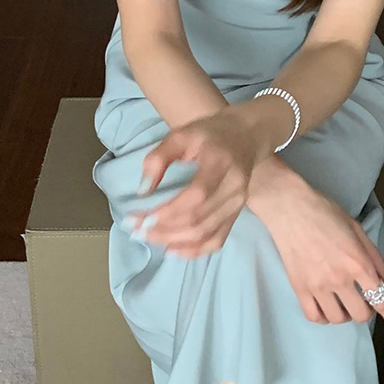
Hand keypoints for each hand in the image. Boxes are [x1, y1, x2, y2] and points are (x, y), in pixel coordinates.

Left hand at [130, 109, 256, 256]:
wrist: (246, 136)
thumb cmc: (209, 133)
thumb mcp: (180, 135)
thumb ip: (158, 159)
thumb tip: (143, 192)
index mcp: (220, 163)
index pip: (196, 196)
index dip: (167, 212)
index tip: (140, 217)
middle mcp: (233, 187)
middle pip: (199, 219)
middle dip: (163, 229)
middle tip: (137, 229)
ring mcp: (238, 204)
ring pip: (205, 233)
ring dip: (174, 241)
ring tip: (149, 238)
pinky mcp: (237, 214)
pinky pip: (217, 240)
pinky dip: (194, 250)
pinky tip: (173, 250)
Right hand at [247, 161, 383, 327]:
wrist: (290, 208)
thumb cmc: (325, 213)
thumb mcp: (357, 229)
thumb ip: (374, 258)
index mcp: (358, 263)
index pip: (380, 298)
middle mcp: (340, 279)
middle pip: (360, 314)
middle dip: (367, 312)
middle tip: (363, 301)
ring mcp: (318, 286)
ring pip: (337, 319)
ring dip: (345, 314)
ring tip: (342, 303)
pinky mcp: (299, 288)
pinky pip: (314, 316)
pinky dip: (323, 317)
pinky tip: (325, 307)